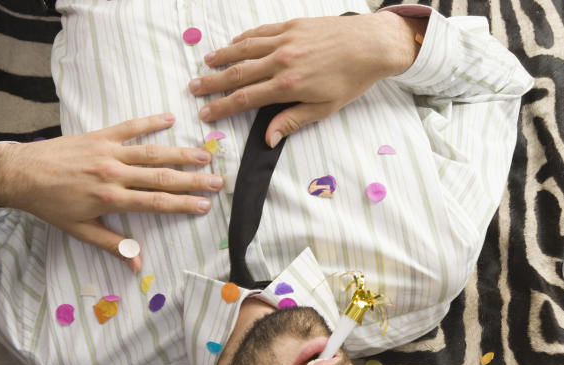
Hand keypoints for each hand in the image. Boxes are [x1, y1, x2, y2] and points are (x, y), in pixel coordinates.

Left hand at [0, 113, 223, 271]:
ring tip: (205, 155)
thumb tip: (137, 266)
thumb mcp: (80, 230)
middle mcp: (113, 173)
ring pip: (152, 152)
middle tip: (218, 182)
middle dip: (193, 181)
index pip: (156, 203)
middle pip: (162, 177)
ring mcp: (107, 151)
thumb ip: (113, 245)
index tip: (205, 206)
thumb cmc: (50, 205)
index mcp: (111, 198)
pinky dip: (150, 122)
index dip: (184, 205)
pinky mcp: (99, 136)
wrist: (20, 174)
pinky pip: (129, 127)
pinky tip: (170, 118)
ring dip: (181, 153)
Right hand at [190, 11, 424, 146]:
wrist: (370, 45)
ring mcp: (285, 40)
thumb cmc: (351, 80)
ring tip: (206, 64)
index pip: (245, 98)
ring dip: (222, 57)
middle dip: (212, 83)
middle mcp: (281, 61)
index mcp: (288, 85)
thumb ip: (292, 121)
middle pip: (237, 73)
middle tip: (193, 89)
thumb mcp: (324, 109)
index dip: (222, 107)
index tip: (205, 112)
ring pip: (244, 49)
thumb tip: (268, 140)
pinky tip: (234, 44)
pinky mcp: (291, 26)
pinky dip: (244, 39)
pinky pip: (260, 32)